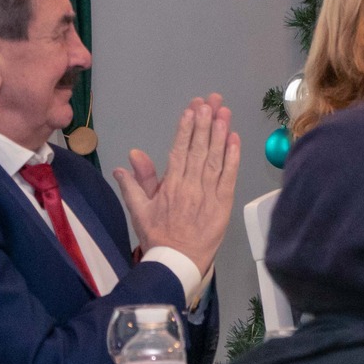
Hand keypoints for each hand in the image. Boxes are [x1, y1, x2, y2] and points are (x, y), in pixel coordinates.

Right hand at [114, 95, 240, 274]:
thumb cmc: (158, 236)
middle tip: (211, 100)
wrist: (177, 263)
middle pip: (199, 148)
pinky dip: (233, 158)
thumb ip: (135, 182)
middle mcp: (190, 186)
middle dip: (205, 122)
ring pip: (215, 158)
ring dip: (220, 133)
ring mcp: (208, 194)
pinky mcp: (224, 204)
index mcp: (170, 185)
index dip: (186, 128)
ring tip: (224, 112)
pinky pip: (229, 177)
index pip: (179, 150)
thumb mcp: (139, 209)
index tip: (191, 109)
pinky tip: (235, 140)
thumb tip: (129, 157)